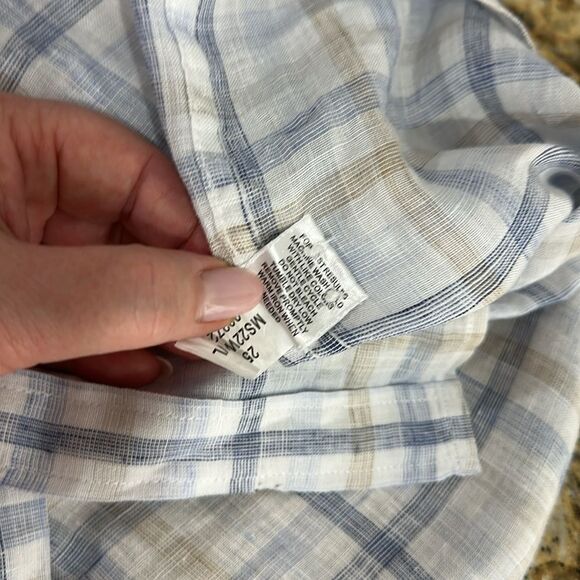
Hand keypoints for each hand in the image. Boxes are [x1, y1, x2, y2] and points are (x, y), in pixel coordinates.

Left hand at [0, 94, 262, 386]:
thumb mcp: (15, 300)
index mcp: (11, 146)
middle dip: (179, 283)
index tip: (239, 286)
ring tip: (206, 356)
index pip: (132, 170)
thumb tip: (243, 292)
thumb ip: (123, 293)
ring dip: (153, 321)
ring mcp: (14, 252)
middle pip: (127, 226)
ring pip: (106, 276)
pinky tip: (150, 370)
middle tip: (233, 330)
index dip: (194, 227)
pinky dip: (111, 346)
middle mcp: (17, 191)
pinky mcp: (13, 306)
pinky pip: (74, 316)